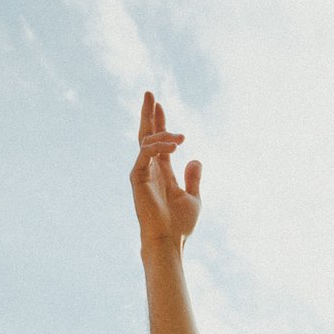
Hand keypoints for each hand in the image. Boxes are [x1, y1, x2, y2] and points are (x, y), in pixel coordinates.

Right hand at [131, 91, 200, 248]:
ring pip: (147, 142)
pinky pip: (145, 154)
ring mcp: (142, 172)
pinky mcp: (137, 177)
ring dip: (163, 134)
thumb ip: (193, 178)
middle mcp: (150, 169)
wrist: (169, 240)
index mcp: (162, 172)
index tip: (160, 105)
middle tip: (150, 93)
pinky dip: (158, 147)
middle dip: (148, 114)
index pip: (159, 141)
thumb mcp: (194, 198)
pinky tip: (173, 146)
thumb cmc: (180, 225)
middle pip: (146, 134)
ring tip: (180, 138)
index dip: (159, 123)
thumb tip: (196, 159)